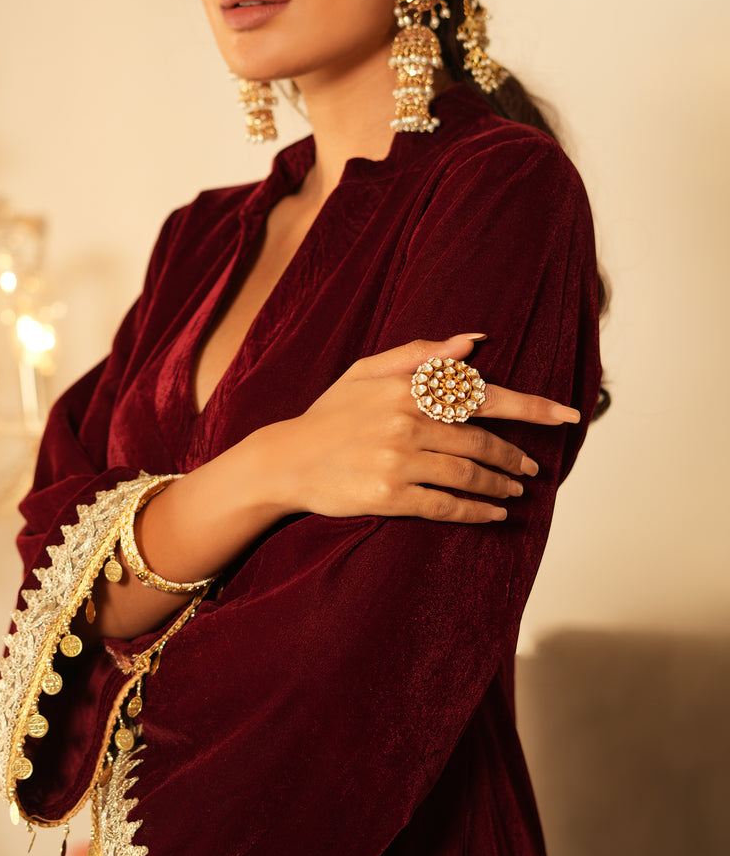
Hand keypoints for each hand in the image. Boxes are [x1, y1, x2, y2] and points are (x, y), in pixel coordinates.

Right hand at [270, 335, 578, 524]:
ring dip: (501, 484)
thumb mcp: (367, 370)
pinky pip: (446, 505)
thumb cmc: (331, 413)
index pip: (482, 394)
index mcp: (407, 387)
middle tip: (533, 467)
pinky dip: (477, 511)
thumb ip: (421, 353)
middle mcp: (406, 422)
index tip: (569, 415)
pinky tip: (493, 513)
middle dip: (516, 455)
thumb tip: (473, 342)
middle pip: (481, 439)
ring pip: (469, 473)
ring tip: (516, 489)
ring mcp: (398, 461)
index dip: (531, 406)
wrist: (286, 460)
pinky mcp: (389, 496)